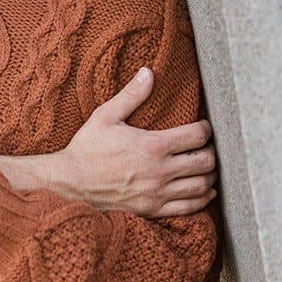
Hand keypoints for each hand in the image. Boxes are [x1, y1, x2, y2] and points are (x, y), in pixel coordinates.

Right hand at [32, 67, 217, 218]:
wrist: (70, 183)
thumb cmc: (86, 148)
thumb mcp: (106, 116)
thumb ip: (131, 95)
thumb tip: (148, 72)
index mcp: (152, 145)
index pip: (197, 136)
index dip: (206, 128)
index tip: (203, 126)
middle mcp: (159, 171)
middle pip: (205, 162)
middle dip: (211, 152)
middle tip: (207, 146)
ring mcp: (157, 193)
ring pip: (201, 186)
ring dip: (209, 175)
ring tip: (207, 167)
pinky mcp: (153, 209)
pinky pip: (188, 208)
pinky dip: (202, 199)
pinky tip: (204, 191)